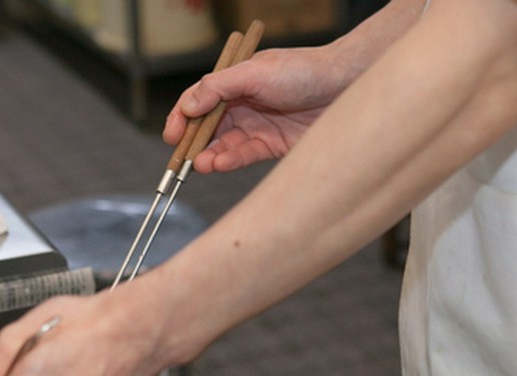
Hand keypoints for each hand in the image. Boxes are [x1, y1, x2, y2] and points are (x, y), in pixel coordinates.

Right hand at [163, 47, 341, 173]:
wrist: (345, 86)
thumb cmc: (303, 70)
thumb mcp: (255, 72)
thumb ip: (219, 88)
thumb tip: (188, 106)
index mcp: (234, 83)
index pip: (198, 101)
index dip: (181, 117)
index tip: (172, 134)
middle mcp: (242, 105)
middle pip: (207, 127)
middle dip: (192, 143)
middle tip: (182, 158)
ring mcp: (256, 126)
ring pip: (223, 144)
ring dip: (209, 155)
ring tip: (202, 164)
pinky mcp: (271, 146)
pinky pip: (244, 155)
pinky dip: (230, 160)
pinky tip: (219, 163)